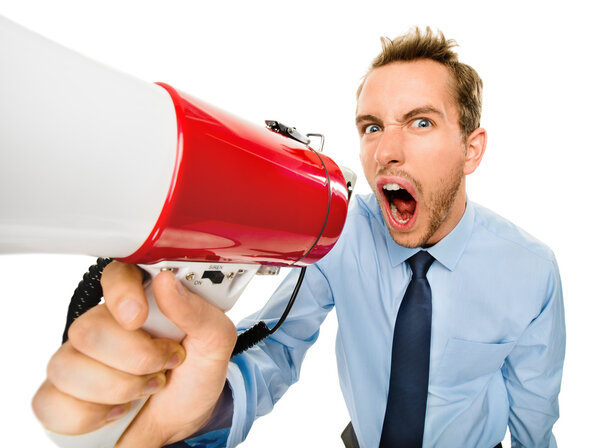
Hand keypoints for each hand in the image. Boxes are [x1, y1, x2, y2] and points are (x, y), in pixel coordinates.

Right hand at [32, 261, 237, 446]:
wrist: (183, 425)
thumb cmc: (195, 377)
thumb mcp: (215, 342)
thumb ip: (198, 311)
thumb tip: (167, 281)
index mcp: (142, 300)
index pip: (115, 276)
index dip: (121, 293)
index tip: (138, 318)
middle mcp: (104, 323)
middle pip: (88, 329)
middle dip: (135, 359)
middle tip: (165, 366)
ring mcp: (78, 358)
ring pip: (68, 367)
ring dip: (119, 390)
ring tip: (146, 389)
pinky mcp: (61, 394)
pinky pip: (53, 402)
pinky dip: (91, 417)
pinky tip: (115, 411)